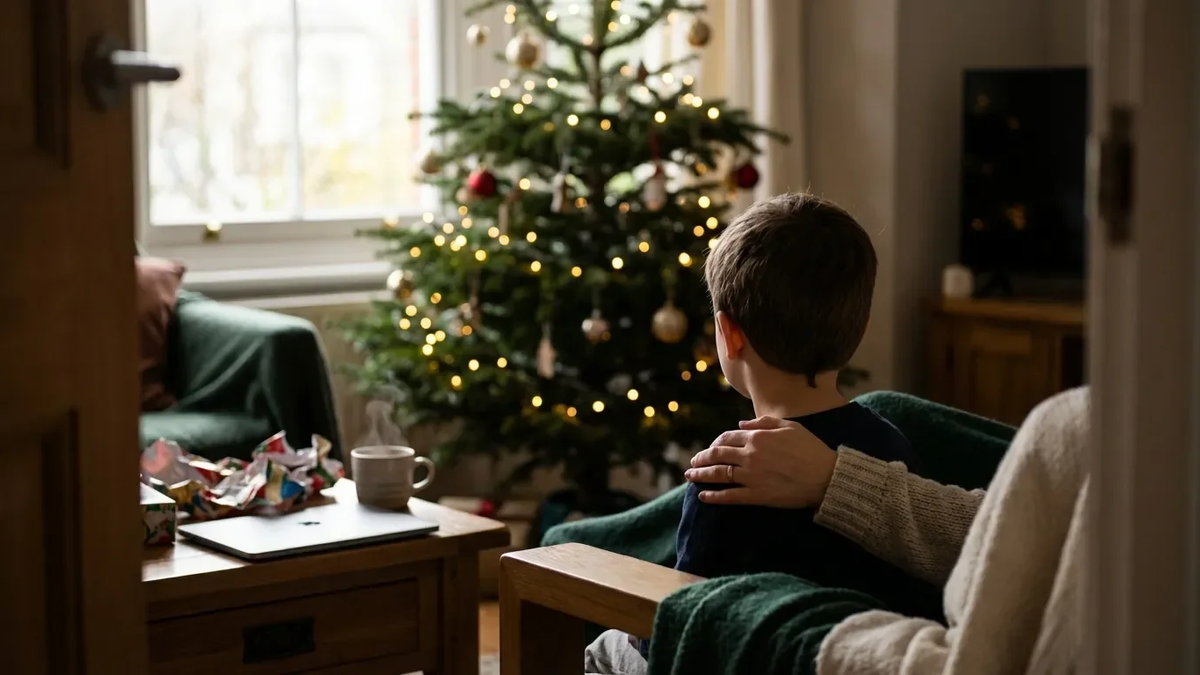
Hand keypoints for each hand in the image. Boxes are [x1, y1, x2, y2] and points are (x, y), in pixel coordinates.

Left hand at [685, 416, 837, 507]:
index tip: (711, 447)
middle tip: (693, 463)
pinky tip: (703, 497)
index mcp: (757, 438)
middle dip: (702, 458)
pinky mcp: (756, 496)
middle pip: (717, 455)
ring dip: (701, 475)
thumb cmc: (810, 448)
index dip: (715, 442)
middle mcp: (749, 456)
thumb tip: (740, 424)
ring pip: (718, 474)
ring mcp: (751, 477)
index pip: (727, 438)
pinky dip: (714, 496)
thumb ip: (762, 423)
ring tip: (690, 477)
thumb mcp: (789, 426)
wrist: (826, 476)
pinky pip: (729, 496)